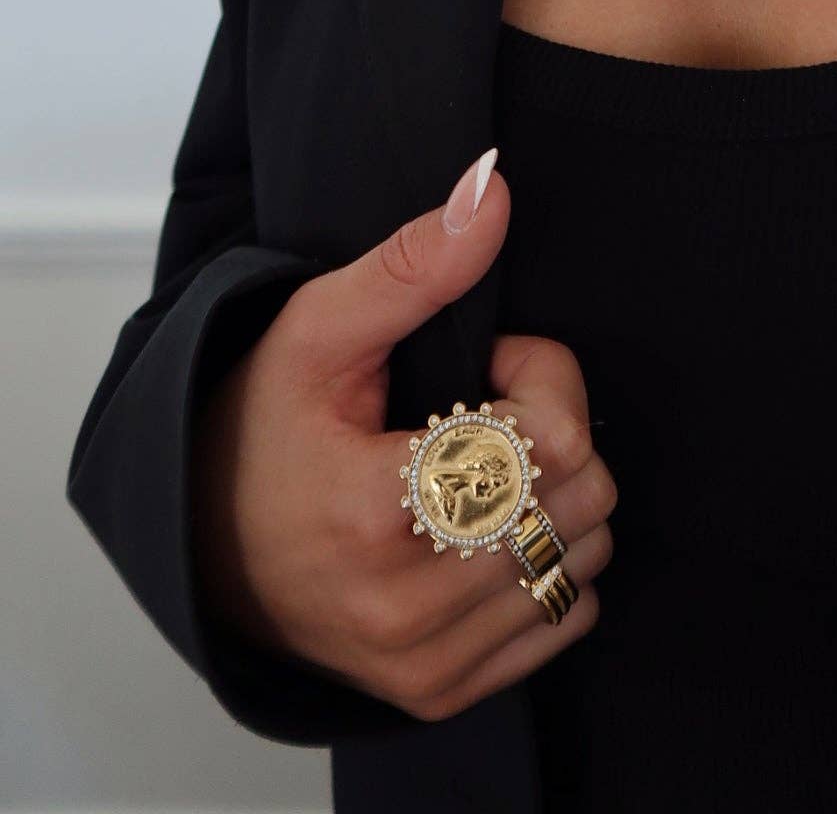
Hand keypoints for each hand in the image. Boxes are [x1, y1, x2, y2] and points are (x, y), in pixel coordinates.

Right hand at [190, 148, 616, 722]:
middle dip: (552, 429)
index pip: (553, 437)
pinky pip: (570, 617)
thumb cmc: (262, 427)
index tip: (487, 365)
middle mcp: (403, 607)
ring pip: (587, 555)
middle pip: (585, 494)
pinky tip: (488, 526)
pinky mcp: (444, 691)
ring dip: (557, 495)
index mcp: (374, 513)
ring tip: (482, 468)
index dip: (538, 374)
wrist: (207, 547)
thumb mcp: (316, 329)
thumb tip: (491, 187)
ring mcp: (426, 661)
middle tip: (483, 412)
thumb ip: (411, 262)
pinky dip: (549, 563)